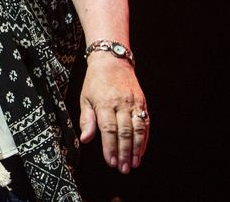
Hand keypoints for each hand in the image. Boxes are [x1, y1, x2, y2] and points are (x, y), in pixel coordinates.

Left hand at [79, 53, 148, 173]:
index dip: (110, 147)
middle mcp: (121, 103)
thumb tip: (85, 139)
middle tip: (123, 169)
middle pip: (124, 131)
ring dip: (136, 148)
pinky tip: (141, 151)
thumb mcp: (85, 98)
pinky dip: (144, 138)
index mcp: (104, 102)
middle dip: (124, 152)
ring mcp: (133, 102)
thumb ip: (86, 119)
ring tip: (133, 164)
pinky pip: (145, 122)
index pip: (108, 129)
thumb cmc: (95, 82)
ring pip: (137, 128)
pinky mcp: (142, 102)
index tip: (110, 162)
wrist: (112, 61)